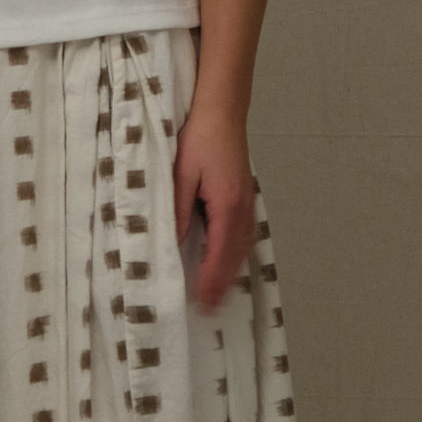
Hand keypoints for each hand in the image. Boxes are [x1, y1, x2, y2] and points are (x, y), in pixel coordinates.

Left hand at [170, 104, 255, 311]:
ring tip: (217, 295)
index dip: (211, 281)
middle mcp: (242, 210)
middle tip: (209, 311)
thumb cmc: (199, 138)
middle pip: (235, 257)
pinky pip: (242, 235)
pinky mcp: (243, 197)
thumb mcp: (180, 175)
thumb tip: (174, 244)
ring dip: (230, 272)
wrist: (221, 110)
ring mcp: (247, 204)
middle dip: (223, 284)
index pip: (219, 255)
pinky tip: (225, 262)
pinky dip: (235, 255)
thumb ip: (177, 211)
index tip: (203, 304)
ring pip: (241, 248)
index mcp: (227, 207)